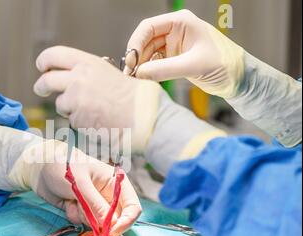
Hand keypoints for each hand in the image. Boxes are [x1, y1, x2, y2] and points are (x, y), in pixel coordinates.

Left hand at [0, 125, 141, 235]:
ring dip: (85, 217)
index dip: (127, 221)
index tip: (113, 232)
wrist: (39, 167)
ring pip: (99, 224)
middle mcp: (109, 194)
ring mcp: (96, 203)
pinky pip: (85, 223)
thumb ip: (96, 204)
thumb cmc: (62, 166)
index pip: (133, 206)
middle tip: (84, 211)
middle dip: (101, 221)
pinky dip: (75, 216)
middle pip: (117, 219)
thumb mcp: (80, 184)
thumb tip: (111, 225)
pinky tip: (67, 203)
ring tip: (73, 201)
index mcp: (115, 182)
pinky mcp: (83, 210)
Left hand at [34, 46, 160, 152]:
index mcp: (88, 63)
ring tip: (92, 111)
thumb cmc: (135, 96)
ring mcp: (76, 100)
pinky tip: (98, 122)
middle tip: (41, 89)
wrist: (144, 116)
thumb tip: (73, 78)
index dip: (44, 61)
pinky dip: (81, 123)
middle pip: (47, 81)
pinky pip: (72, 122)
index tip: (42, 66)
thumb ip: (89, 74)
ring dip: (70, 109)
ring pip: (61, 105)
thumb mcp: (110, 74)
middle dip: (41, 86)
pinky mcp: (77, 120)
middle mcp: (78, 79)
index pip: (55, 55)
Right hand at [125, 9, 244, 98]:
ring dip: (141, 66)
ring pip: (148, 53)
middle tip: (130, 74)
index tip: (130, 61)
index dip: (136, 43)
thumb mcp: (193, 66)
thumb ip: (164, 69)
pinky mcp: (173, 59)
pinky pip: (154, 63)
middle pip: (145, 41)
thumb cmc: (225, 64)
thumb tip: (140, 74)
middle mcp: (175, 31)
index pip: (148, 27)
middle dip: (136, 57)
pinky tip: (145, 80)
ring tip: (136, 80)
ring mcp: (173, 46)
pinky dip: (148, 71)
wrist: (239, 79)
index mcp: (181, 22)